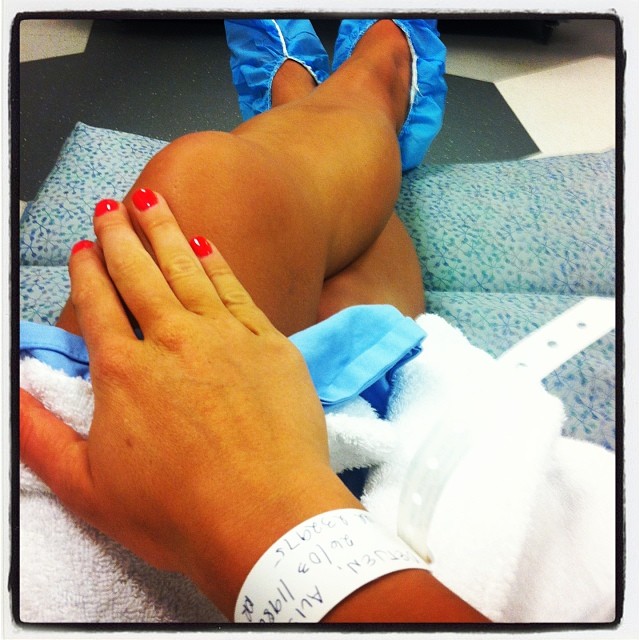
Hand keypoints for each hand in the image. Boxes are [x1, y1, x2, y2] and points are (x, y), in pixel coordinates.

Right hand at [20, 190, 357, 616]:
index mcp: (126, 373)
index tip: (81, 248)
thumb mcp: (89, 490)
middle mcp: (173, 342)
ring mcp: (226, 338)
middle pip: (139, 275)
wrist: (267, 517)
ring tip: (151, 200)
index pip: (98, 307)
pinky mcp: (270, 344)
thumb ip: (42, 440)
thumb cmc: (180, 514)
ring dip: (164, 232)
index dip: (87, 274)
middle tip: (110, 208)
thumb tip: (15, 400)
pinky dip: (217, 263)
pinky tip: (205, 242)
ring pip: (186, 270)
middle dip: (120, 237)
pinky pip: (236, 290)